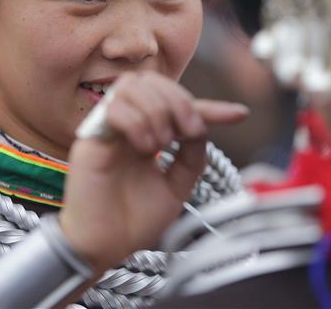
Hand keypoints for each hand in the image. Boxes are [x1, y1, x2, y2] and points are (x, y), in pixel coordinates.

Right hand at [58, 72, 247, 272]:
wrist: (103, 248)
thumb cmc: (133, 221)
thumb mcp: (176, 188)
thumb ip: (191, 158)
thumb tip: (201, 129)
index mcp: (148, 135)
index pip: (177, 106)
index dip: (210, 107)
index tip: (239, 115)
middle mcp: (128, 126)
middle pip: (152, 82)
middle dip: (179, 101)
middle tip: (189, 131)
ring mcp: (109, 130)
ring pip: (132, 85)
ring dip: (157, 108)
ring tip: (163, 142)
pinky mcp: (91, 138)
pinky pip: (112, 108)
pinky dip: (135, 121)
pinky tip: (145, 148)